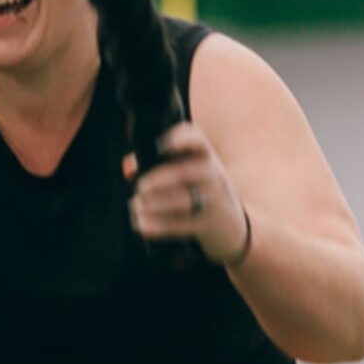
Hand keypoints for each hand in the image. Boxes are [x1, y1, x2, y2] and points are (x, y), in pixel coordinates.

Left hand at [122, 123, 248, 263]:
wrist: (234, 224)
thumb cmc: (200, 190)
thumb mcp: (187, 171)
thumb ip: (154, 163)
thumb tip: (129, 166)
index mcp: (205, 156)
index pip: (198, 140)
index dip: (181, 139)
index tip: (161, 145)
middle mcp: (211, 175)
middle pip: (186, 172)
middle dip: (160, 178)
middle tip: (141, 186)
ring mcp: (212, 200)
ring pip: (183, 200)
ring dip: (155, 203)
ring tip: (136, 205)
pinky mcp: (207, 224)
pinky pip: (181, 224)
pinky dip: (158, 225)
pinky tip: (141, 223)